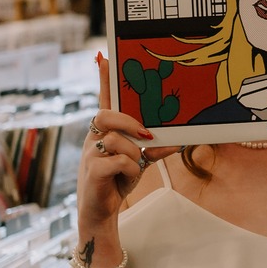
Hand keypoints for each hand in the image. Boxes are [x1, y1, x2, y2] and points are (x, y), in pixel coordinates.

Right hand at [79, 54, 177, 234]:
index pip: (103, 100)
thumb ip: (155, 149)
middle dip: (129, 123)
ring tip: (132, 169)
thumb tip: (177, 142)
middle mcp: (93, 137)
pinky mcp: (92, 170)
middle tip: (145, 136)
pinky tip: (126, 177)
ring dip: (133, 156)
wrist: (102, 210)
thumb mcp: (139, 162)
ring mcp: (89, 153)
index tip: (102, 56)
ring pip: (118, 140)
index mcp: (104, 131)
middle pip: (107, 114)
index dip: (103, 79)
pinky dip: (131, 170)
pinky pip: (120, 161)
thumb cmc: (117, 181)